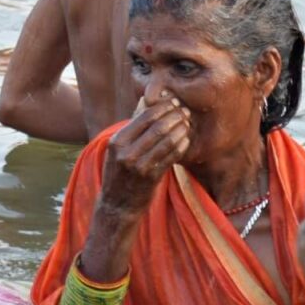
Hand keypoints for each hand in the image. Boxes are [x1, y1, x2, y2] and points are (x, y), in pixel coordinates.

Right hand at [100, 95, 190, 216]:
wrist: (117, 205)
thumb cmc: (119, 172)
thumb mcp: (118, 149)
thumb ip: (132, 125)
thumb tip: (145, 100)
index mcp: (117, 142)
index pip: (144, 117)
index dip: (162, 107)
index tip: (174, 102)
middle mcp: (127, 153)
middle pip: (157, 127)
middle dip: (175, 116)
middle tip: (185, 111)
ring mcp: (140, 166)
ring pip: (167, 141)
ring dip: (180, 129)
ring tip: (187, 123)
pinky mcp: (152, 177)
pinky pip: (171, 156)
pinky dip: (181, 146)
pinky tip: (186, 139)